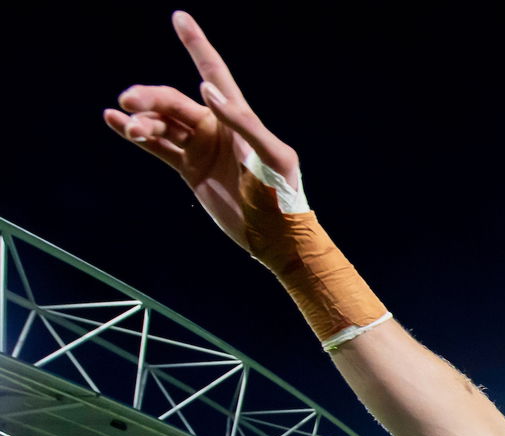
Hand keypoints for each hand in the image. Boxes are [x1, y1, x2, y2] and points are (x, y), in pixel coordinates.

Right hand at [104, 11, 301, 256]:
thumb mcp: (271, 156)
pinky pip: (157, 147)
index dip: (198, 45)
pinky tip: (112, 122)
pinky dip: (134, 134)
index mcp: (239, 118)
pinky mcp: (190, 170)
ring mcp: (201, 148)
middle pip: (175, 101)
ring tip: (129, 126)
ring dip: (141, 121)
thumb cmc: (283, 195)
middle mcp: (217, 128)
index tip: (180, 18)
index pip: (214, 73)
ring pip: (162, 123)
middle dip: (151, 98)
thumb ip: (242, 121)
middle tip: (130, 102)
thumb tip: (205, 88)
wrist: (276, 236)